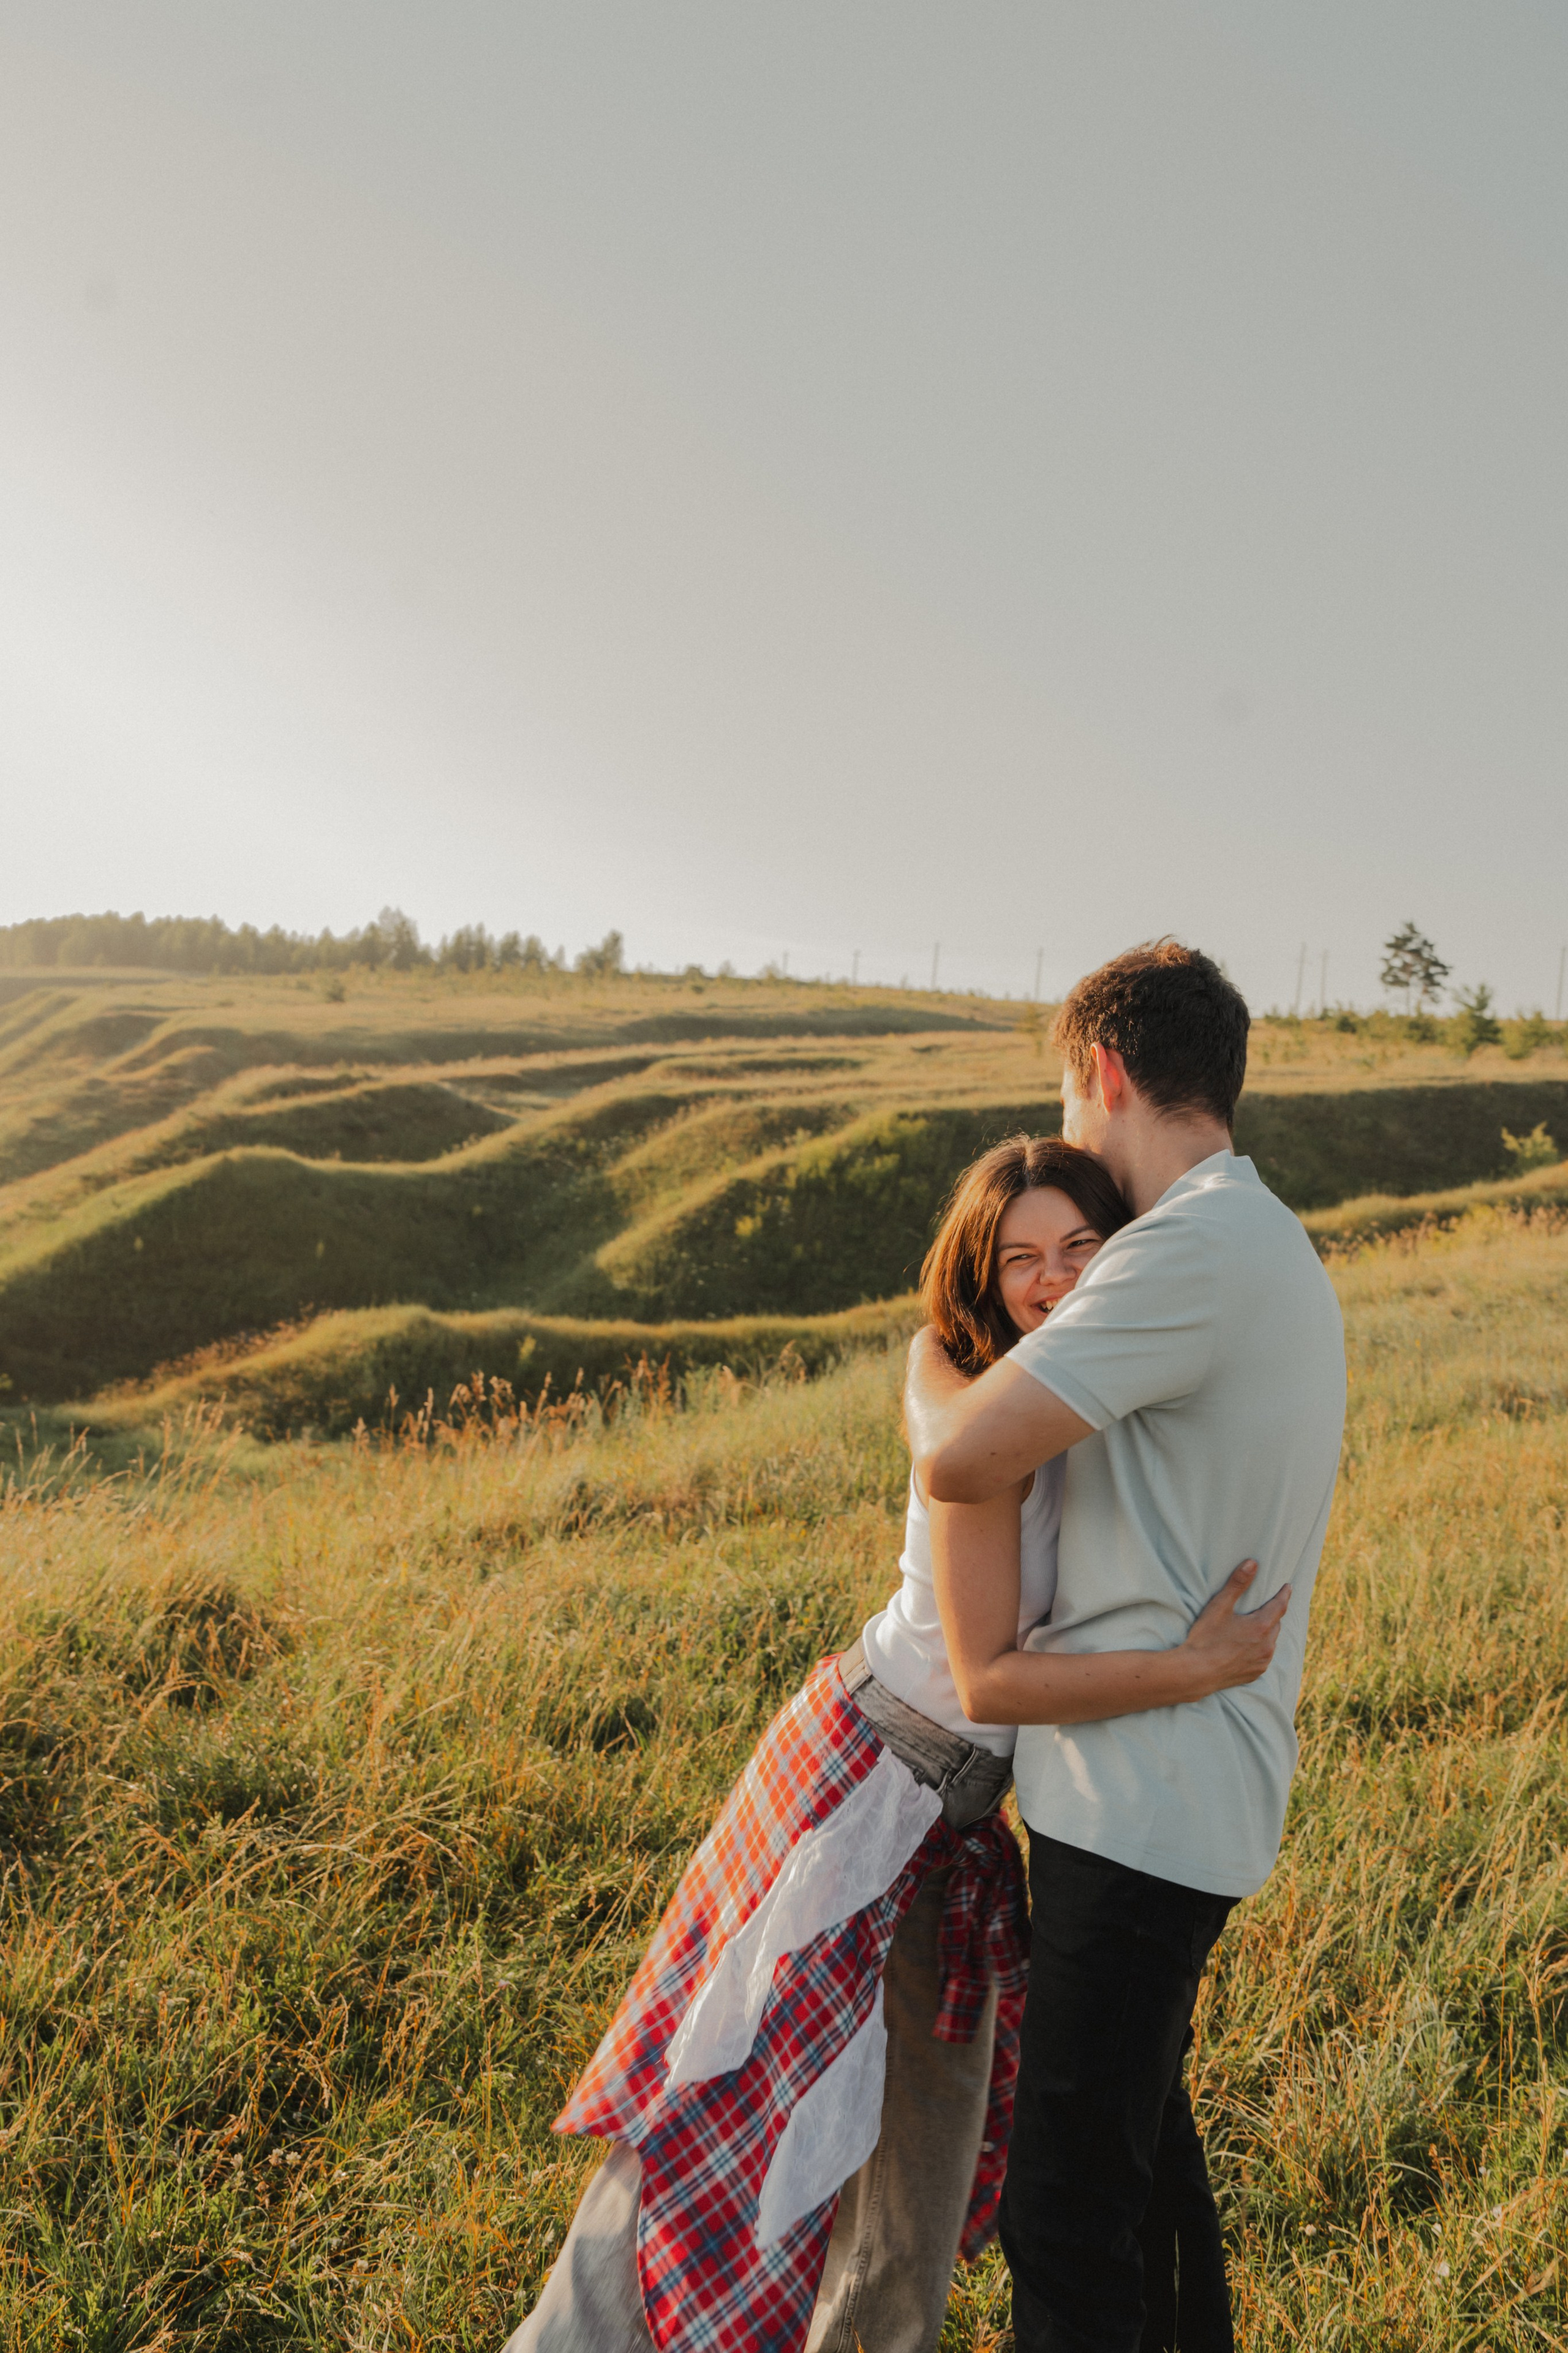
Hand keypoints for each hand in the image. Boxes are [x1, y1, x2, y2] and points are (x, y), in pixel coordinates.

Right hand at [1179, 1561, 1289, 1694]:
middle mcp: (1267, 1646)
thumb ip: (1237, 1583)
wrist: (1195, 1673)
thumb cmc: (1206, 1638)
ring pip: (1271, 1641)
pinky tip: (1249, 1647)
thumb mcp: (1219, 1607)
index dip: (1284, 1594)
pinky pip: (1264, 1657)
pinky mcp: (1255, 1673)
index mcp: (1261, 1627)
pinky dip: (1261, 1648)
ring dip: (1267, 1632)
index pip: (1280, 1606)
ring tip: (1258, 1626)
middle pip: (1276, 1624)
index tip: (1288, 1587)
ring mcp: (1262, 1662)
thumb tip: (1253, 1563)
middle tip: (1268, 1605)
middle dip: (1273, 1613)